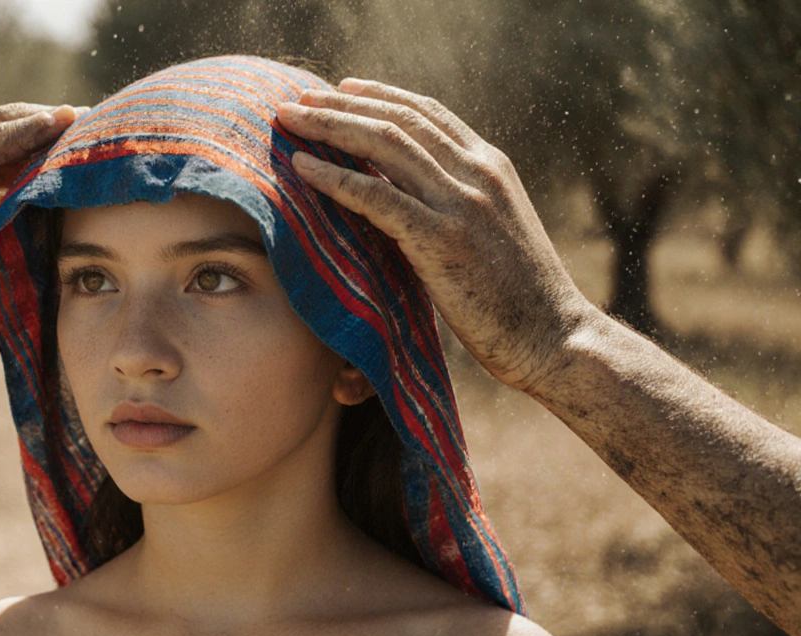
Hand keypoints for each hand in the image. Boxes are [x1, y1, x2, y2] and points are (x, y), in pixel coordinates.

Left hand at [276, 80, 598, 391]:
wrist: (554, 339)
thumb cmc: (519, 300)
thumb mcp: (492, 233)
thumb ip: (455, 206)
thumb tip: (405, 198)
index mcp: (491, 167)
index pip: (427, 114)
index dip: (380, 96)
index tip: (340, 90)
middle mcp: (477, 174)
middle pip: (397, 121)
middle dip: (341, 106)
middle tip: (296, 101)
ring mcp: (461, 205)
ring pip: (384, 146)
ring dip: (329, 128)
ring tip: (288, 121)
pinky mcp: (442, 241)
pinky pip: (377, 197)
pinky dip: (335, 178)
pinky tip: (302, 167)